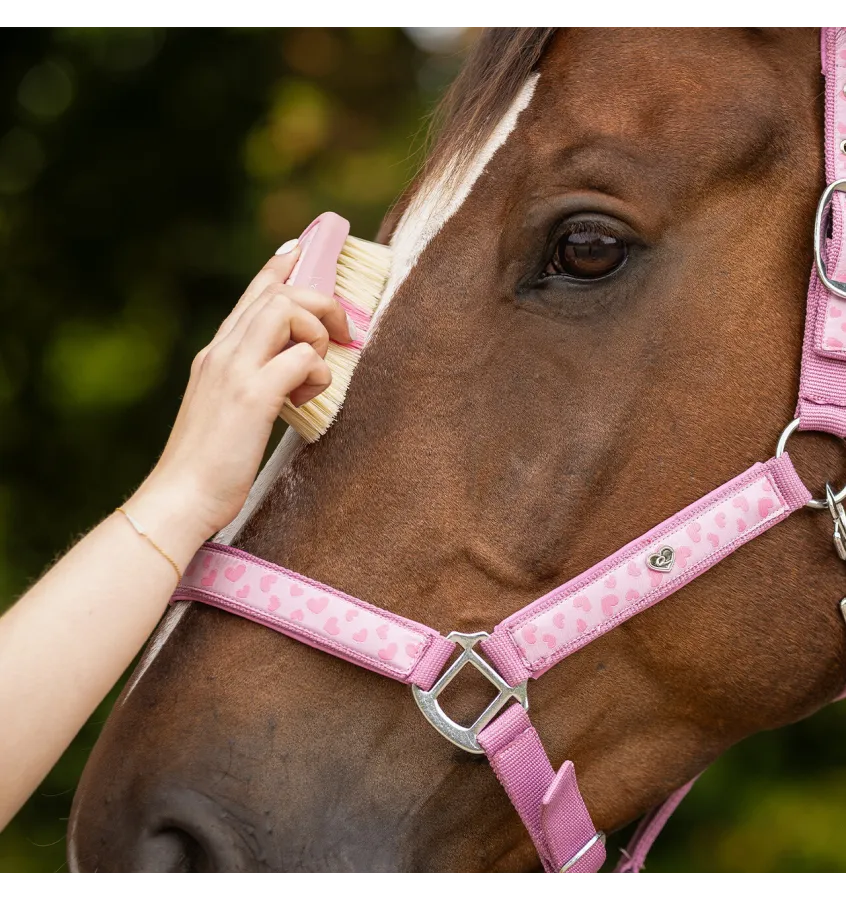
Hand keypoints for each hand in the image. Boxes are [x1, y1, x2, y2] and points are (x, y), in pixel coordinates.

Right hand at [128, 243, 353, 538]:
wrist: (179, 498)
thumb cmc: (208, 465)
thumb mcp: (227, 410)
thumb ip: (251, 383)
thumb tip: (288, 373)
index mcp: (216, 355)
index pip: (253, 296)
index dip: (281, 268)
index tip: (301, 249)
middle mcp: (223, 353)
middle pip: (277, 293)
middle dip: (320, 301)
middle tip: (342, 331)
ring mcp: (234, 371)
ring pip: (287, 311)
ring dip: (317, 332)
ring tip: (318, 370)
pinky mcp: (251, 397)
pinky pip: (301, 358)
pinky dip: (317, 372)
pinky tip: (309, 396)